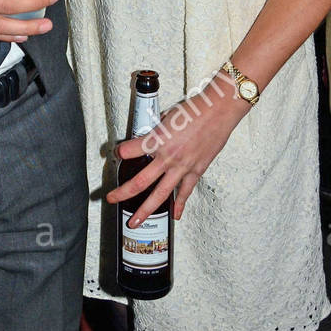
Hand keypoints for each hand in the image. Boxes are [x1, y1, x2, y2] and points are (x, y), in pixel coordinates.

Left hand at [106, 79, 249, 223]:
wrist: (219, 111)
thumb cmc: (194, 109)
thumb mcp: (167, 116)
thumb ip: (157, 131)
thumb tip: (150, 137)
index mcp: (158, 140)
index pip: (130, 151)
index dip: (120, 153)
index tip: (118, 154)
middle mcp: (168, 157)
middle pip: (140, 181)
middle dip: (122, 193)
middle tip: (111, 198)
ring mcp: (182, 167)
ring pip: (160, 195)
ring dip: (145, 210)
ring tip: (135, 221)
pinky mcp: (196, 171)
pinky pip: (185, 192)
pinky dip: (179, 205)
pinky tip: (175, 215)